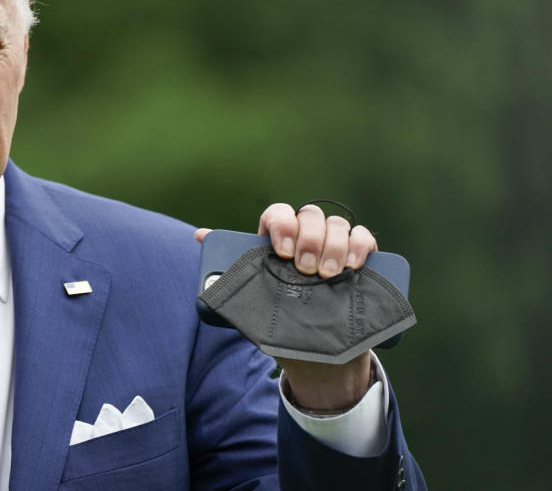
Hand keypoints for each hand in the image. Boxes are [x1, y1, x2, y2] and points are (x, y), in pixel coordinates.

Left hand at [194, 202, 377, 412]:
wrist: (311, 348)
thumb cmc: (277, 315)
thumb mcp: (253, 295)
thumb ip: (232, 268)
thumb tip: (200, 236)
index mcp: (277, 237)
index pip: (278, 214)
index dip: (281, 225)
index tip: (282, 252)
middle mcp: (305, 234)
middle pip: (310, 216)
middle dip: (309, 239)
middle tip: (306, 270)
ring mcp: (333, 244)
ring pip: (337, 226)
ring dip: (335, 246)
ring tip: (330, 275)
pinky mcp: (358, 257)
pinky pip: (363, 237)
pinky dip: (360, 245)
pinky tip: (355, 264)